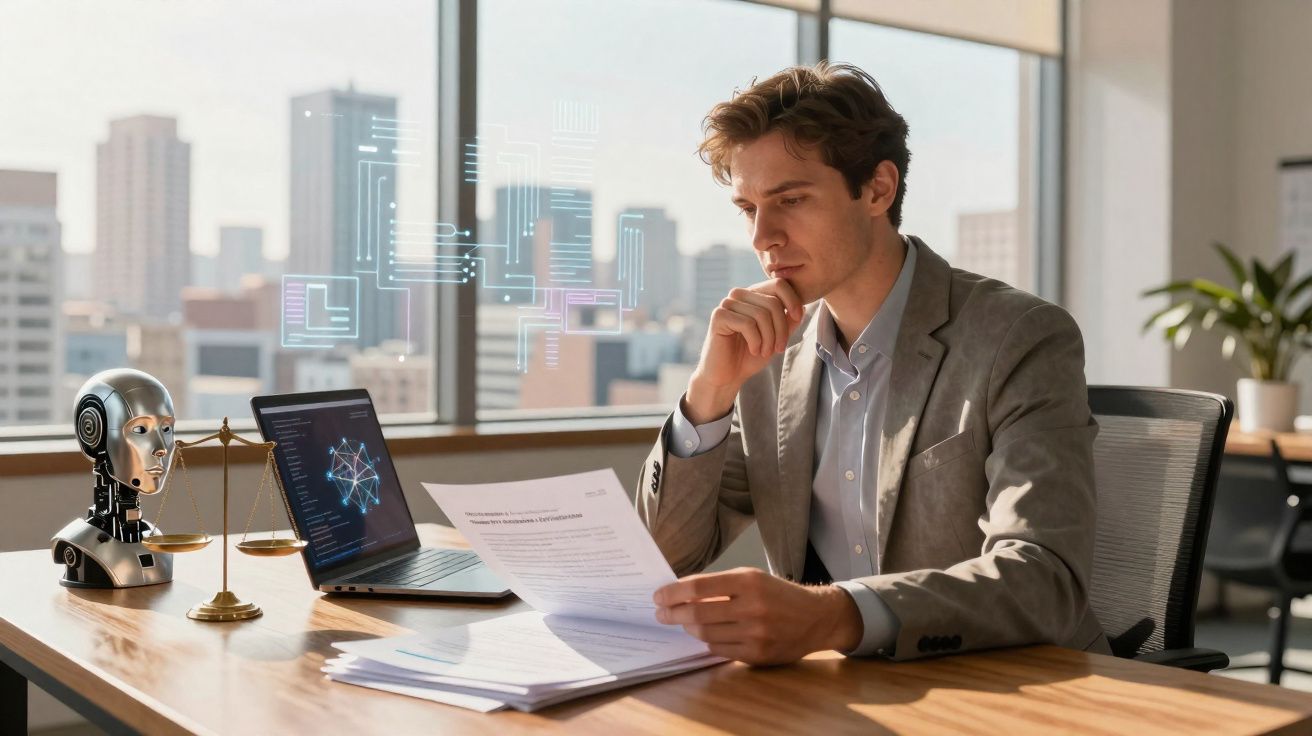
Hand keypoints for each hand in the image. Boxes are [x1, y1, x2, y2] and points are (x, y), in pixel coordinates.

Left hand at [652, 567, 861, 665]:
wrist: (816, 618)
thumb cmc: (777, 594)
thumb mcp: (752, 577)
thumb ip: (718, 584)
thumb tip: (680, 592)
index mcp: (749, 582)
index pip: (698, 587)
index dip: (673, 593)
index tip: (658, 596)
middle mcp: (752, 607)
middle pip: (697, 613)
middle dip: (672, 614)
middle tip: (660, 613)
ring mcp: (755, 634)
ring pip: (705, 634)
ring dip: (688, 628)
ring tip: (683, 621)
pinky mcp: (757, 654)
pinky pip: (719, 650)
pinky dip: (707, 641)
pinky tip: (705, 634)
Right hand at [685, 279, 803, 423]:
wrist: (726, 376)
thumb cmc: (750, 356)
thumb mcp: (776, 337)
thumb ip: (788, 321)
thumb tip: (803, 306)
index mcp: (753, 295)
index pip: (778, 284)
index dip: (792, 300)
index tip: (797, 318)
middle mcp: (739, 295)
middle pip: (773, 302)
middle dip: (781, 329)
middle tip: (778, 349)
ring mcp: (727, 303)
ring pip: (762, 315)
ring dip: (769, 339)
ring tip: (765, 352)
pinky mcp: (719, 316)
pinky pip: (748, 324)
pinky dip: (756, 341)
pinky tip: (753, 350)